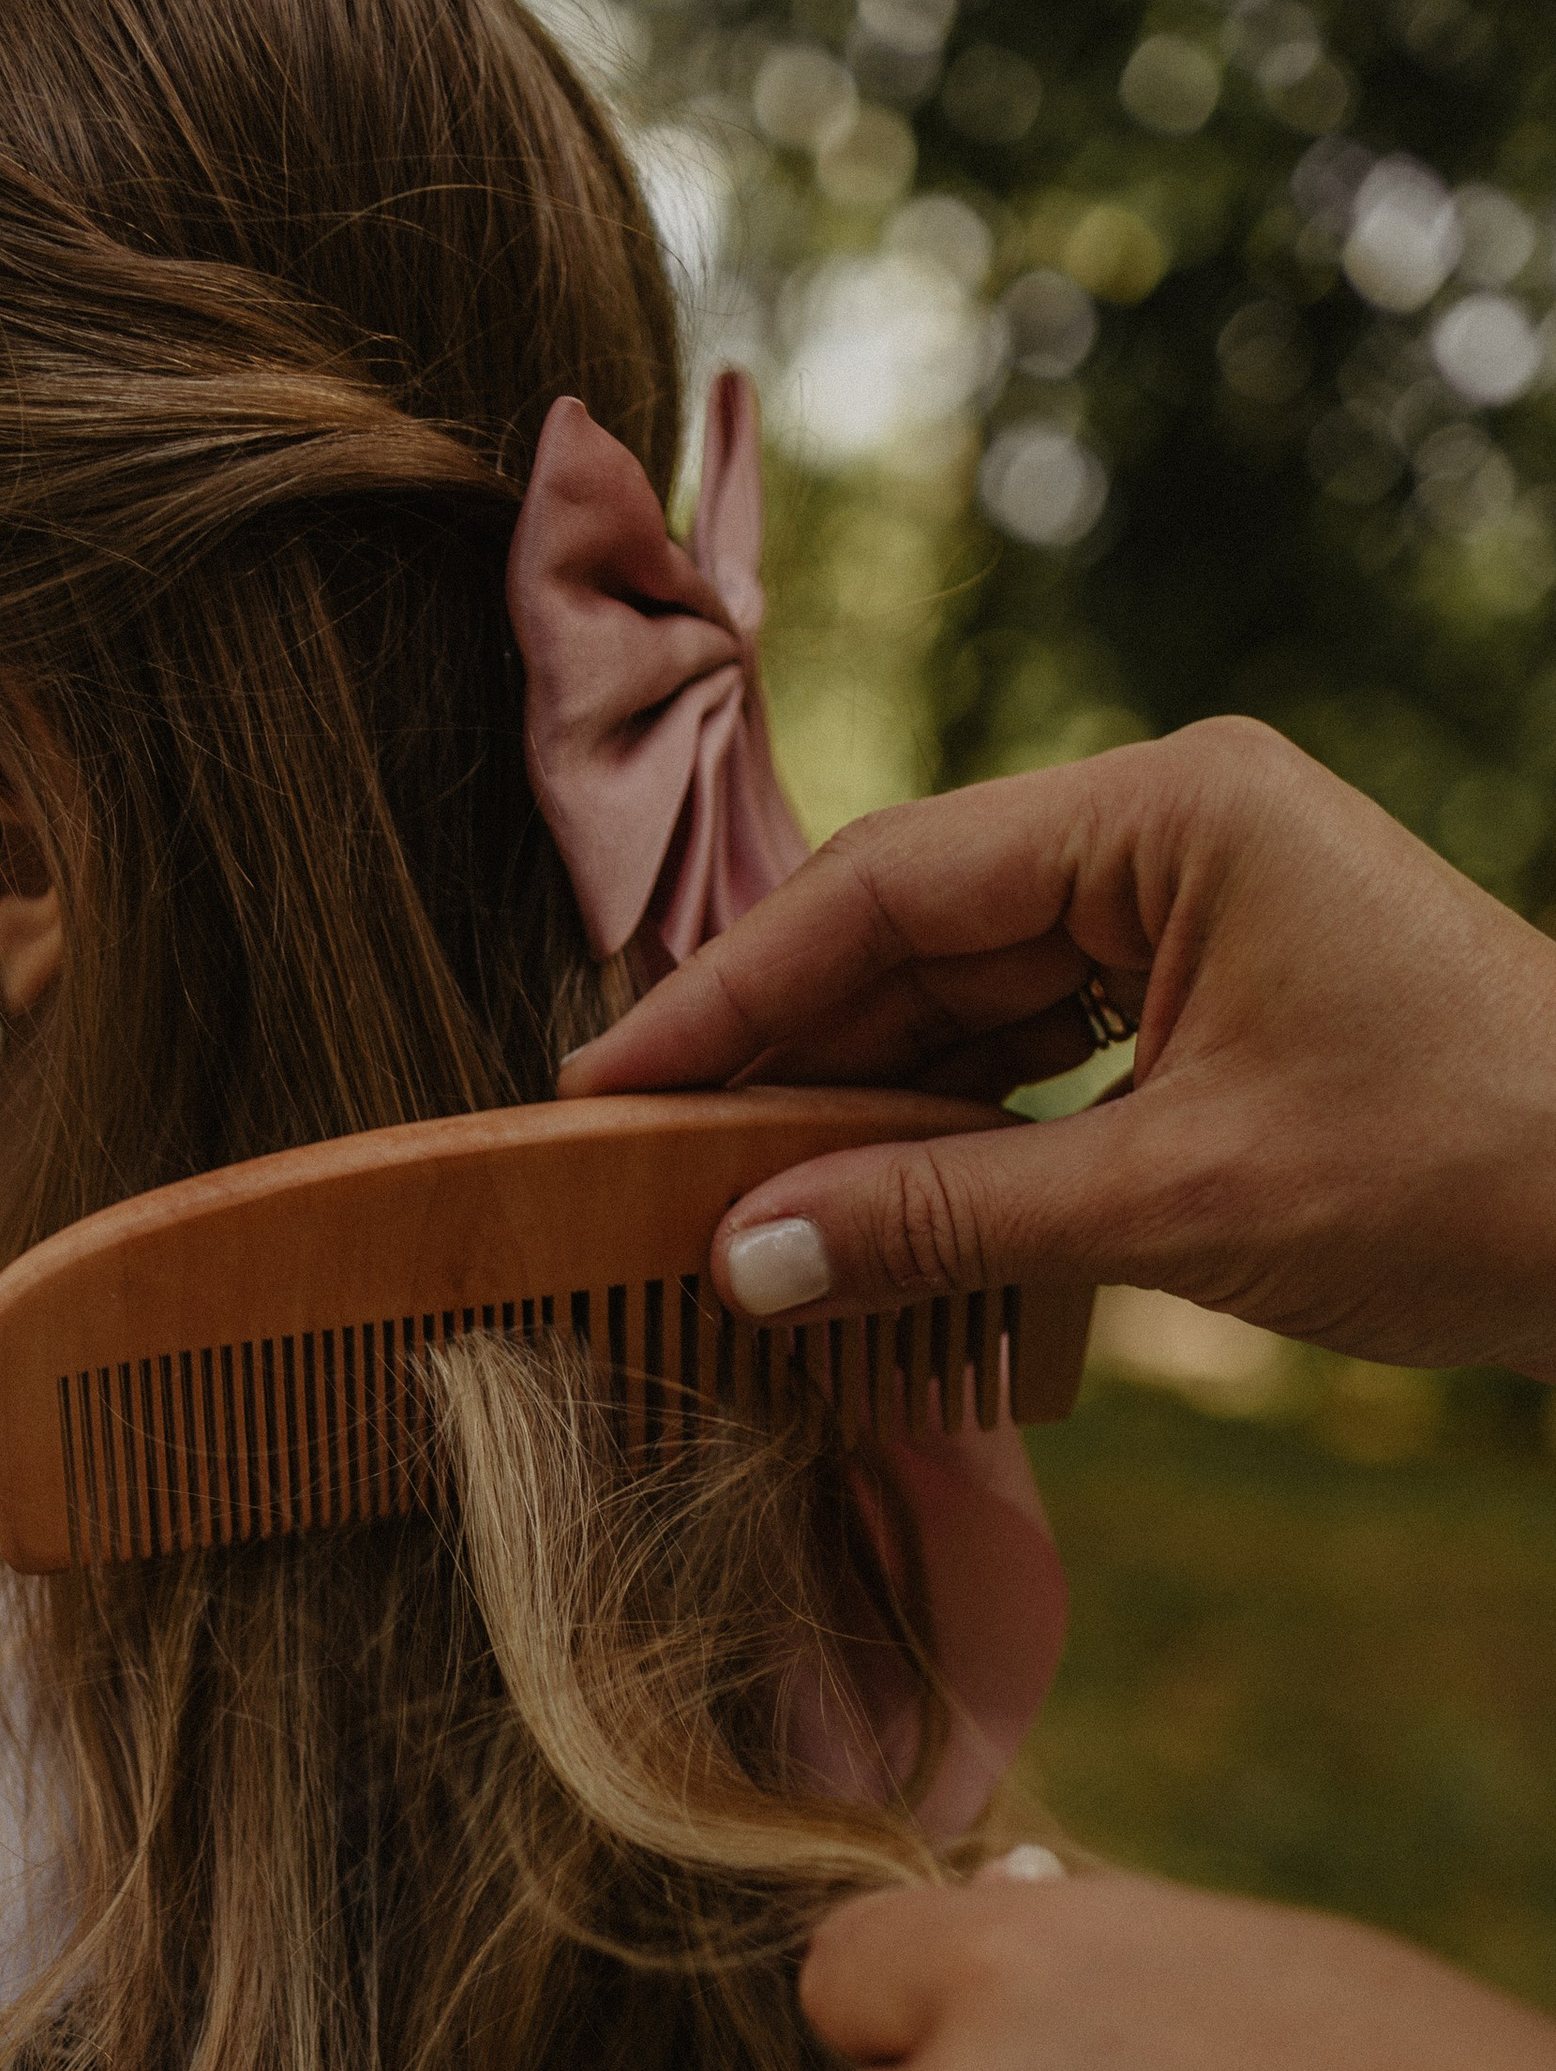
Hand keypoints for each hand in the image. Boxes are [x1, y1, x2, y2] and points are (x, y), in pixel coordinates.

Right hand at [558, 719, 1555, 1380]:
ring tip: (724, 1201)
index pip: (888, 886)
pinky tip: (861, 1202)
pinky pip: (1038, 1049)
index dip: (731, 995)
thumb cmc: (1463, 1174)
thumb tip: (740, 1260)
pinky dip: (950, 1128)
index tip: (607, 1089)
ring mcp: (1196, 908)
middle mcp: (1171, 830)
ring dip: (855, 1102)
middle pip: (913, 933)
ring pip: (967, 999)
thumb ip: (938, 1218)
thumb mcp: (1173, 1199)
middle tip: (633, 1164)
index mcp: (1169, 810)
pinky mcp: (1216, 994)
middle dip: (780, 1055)